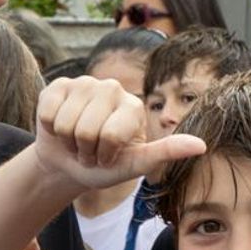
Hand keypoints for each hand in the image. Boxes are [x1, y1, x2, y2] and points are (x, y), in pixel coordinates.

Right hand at [35, 76, 204, 189]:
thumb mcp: (136, 164)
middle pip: (87, 130)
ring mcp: (83, 83)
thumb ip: (167, 152)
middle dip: (85, 149)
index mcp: (133, 106)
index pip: (111, 136)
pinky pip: (48, 112)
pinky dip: (50, 129)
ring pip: (65, 123)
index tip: (108, 156)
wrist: (69, 164)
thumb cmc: (105, 166)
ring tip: (76, 140)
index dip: (104, 154)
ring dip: (67, 141)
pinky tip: (59, 127)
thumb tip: (202, 145)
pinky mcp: (58, 85)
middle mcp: (111, 88)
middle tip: (90, 149)